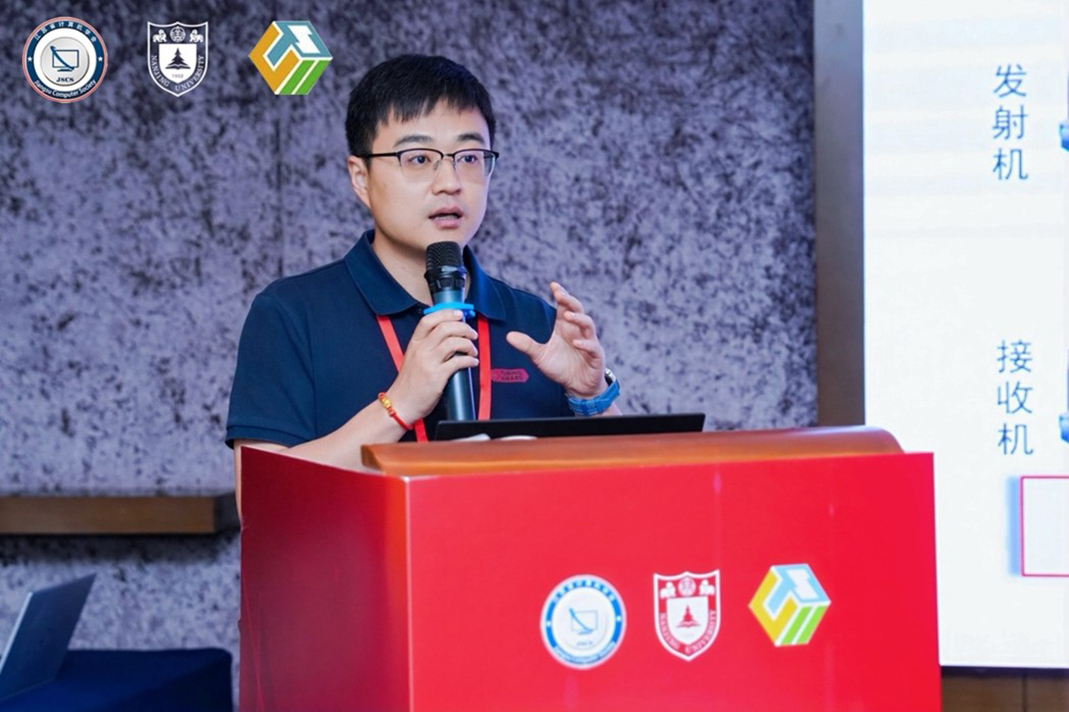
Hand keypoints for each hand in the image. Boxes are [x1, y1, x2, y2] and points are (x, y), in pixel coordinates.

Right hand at [386, 310, 477, 422]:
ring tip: (472, 350)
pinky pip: (458, 362)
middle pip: (445, 328)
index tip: (459, 314)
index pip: (429, 320)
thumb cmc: (409, 384)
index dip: (446, 313)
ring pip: (453, 342)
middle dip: (463, 328)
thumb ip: (427, 347)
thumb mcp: (413, 359)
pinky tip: (472, 363)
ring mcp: (428, 363)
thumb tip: (449, 338)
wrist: (400, 404)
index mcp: (414, 344)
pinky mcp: (437, 377)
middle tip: (472, 334)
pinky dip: (469, 360)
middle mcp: (421, 350)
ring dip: (468, 345)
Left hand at [506, 282, 606, 398]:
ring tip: (567, 316)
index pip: (564, 306)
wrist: (577, 387)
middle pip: (577, 310)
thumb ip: (527, 345)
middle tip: (560, 295)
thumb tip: (508, 336)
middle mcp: (577, 331)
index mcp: (564, 327)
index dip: (561, 294)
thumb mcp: (540, 356)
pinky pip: (592, 346)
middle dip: (570, 301)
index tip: (553, 285)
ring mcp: (588, 342)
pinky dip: (585, 344)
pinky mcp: (596, 355)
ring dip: (578, 318)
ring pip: (588, 324)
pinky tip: (576, 343)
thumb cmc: (560, 368)